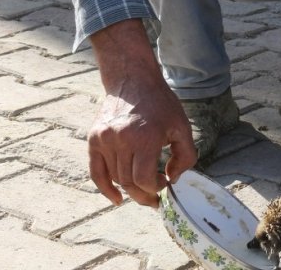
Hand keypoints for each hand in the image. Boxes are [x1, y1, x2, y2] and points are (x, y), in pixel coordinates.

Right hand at [87, 20, 196, 206]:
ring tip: (143, 190)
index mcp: (145, 138)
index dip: (157, 188)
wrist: (132, 80)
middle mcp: (121, 140)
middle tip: (155, 200)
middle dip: (144, 195)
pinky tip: (116, 199)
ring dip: (130, 190)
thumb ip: (186, 156)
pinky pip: (96, 172)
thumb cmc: (160, 104)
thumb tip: (174, 178)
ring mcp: (104, 140)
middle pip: (129, 183)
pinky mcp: (94, 139)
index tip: (166, 184)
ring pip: (115, 178)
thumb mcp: (182, 127)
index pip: (145, 179)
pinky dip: (105, 188)